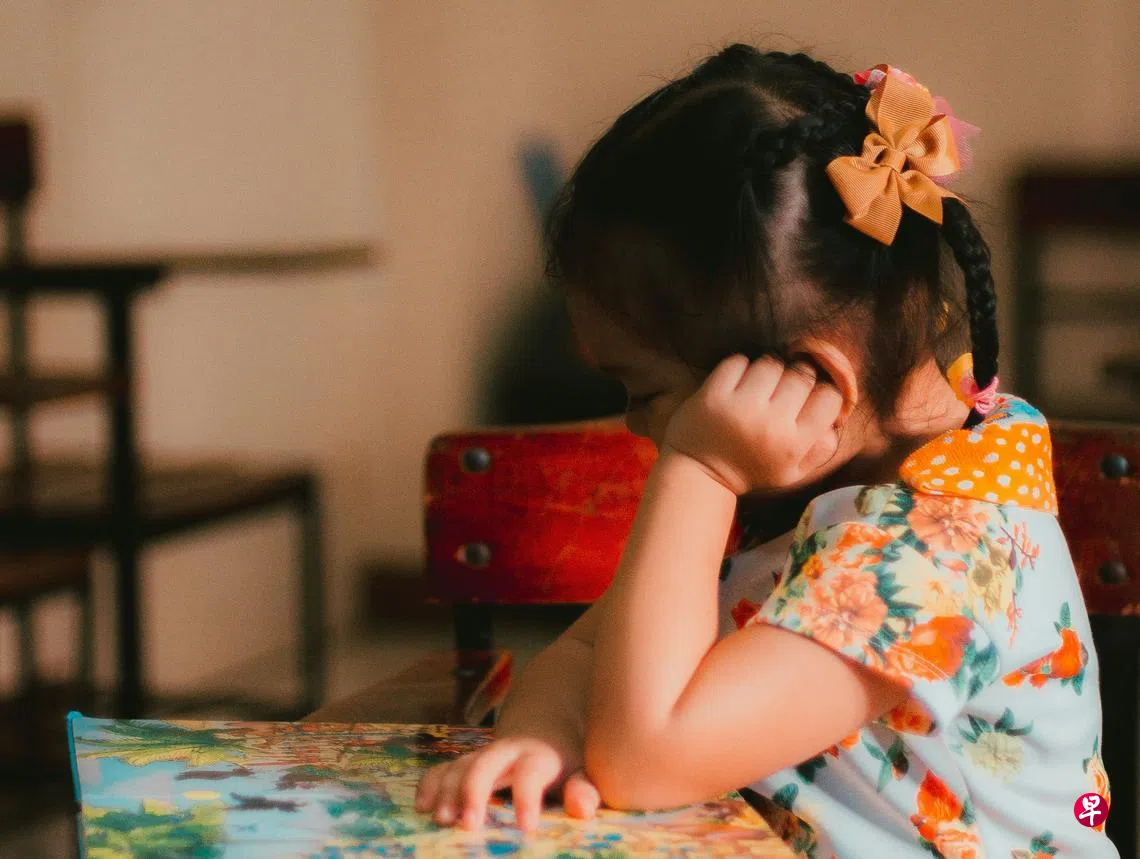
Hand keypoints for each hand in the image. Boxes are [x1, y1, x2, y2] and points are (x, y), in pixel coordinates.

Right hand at [414, 737, 600, 832]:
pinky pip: (443, 768)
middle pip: (487, 763)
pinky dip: (430, 784)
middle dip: (474, 791)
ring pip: (461, 766)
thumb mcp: (583, 772)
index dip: (527, 798)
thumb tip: (583, 809)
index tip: (526, 827)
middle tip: (467, 824)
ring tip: (440, 820)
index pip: (531, 773)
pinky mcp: (467, 761)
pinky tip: (422, 807)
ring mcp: (484, 755)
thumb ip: (584, 790)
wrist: (546, 729)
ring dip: (448, 791)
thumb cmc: (566, 762)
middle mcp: (507, 751)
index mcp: (539, 756)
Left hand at [662, 356, 843, 494]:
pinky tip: (736, 384)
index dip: (822, 393)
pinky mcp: (713, 394)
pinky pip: (738, 360)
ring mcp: (740, 407)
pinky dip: (739, 367)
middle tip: (781, 390)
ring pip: (771, 363)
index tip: (808, 398)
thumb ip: (820, 448)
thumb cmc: (751, 469)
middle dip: (795, 378)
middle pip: (802, 375)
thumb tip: (839, 417)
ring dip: (767, 370)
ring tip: (758, 387)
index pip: (830, 398)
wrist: (699, 472)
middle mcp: (771, 424)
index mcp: (794, 445)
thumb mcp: (792, 473)